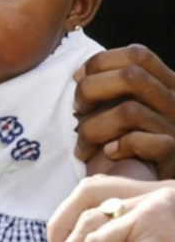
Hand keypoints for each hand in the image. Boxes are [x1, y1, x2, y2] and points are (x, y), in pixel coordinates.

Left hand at [74, 45, 174, 178]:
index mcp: (167, 84)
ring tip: (83, 144)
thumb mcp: (126, 111)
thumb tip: (79, 75)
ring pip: (129, 111)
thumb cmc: (129, 148)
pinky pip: (140, 142)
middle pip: (131, 76)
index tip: (78, 79)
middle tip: (76, 111)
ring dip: (94, 127)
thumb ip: (113, 91)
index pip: (138, 54)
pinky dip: (117, 147)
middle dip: (91, 90)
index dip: (101, 62)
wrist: (150, 188)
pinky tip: (108, 154)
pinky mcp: (172, 156)